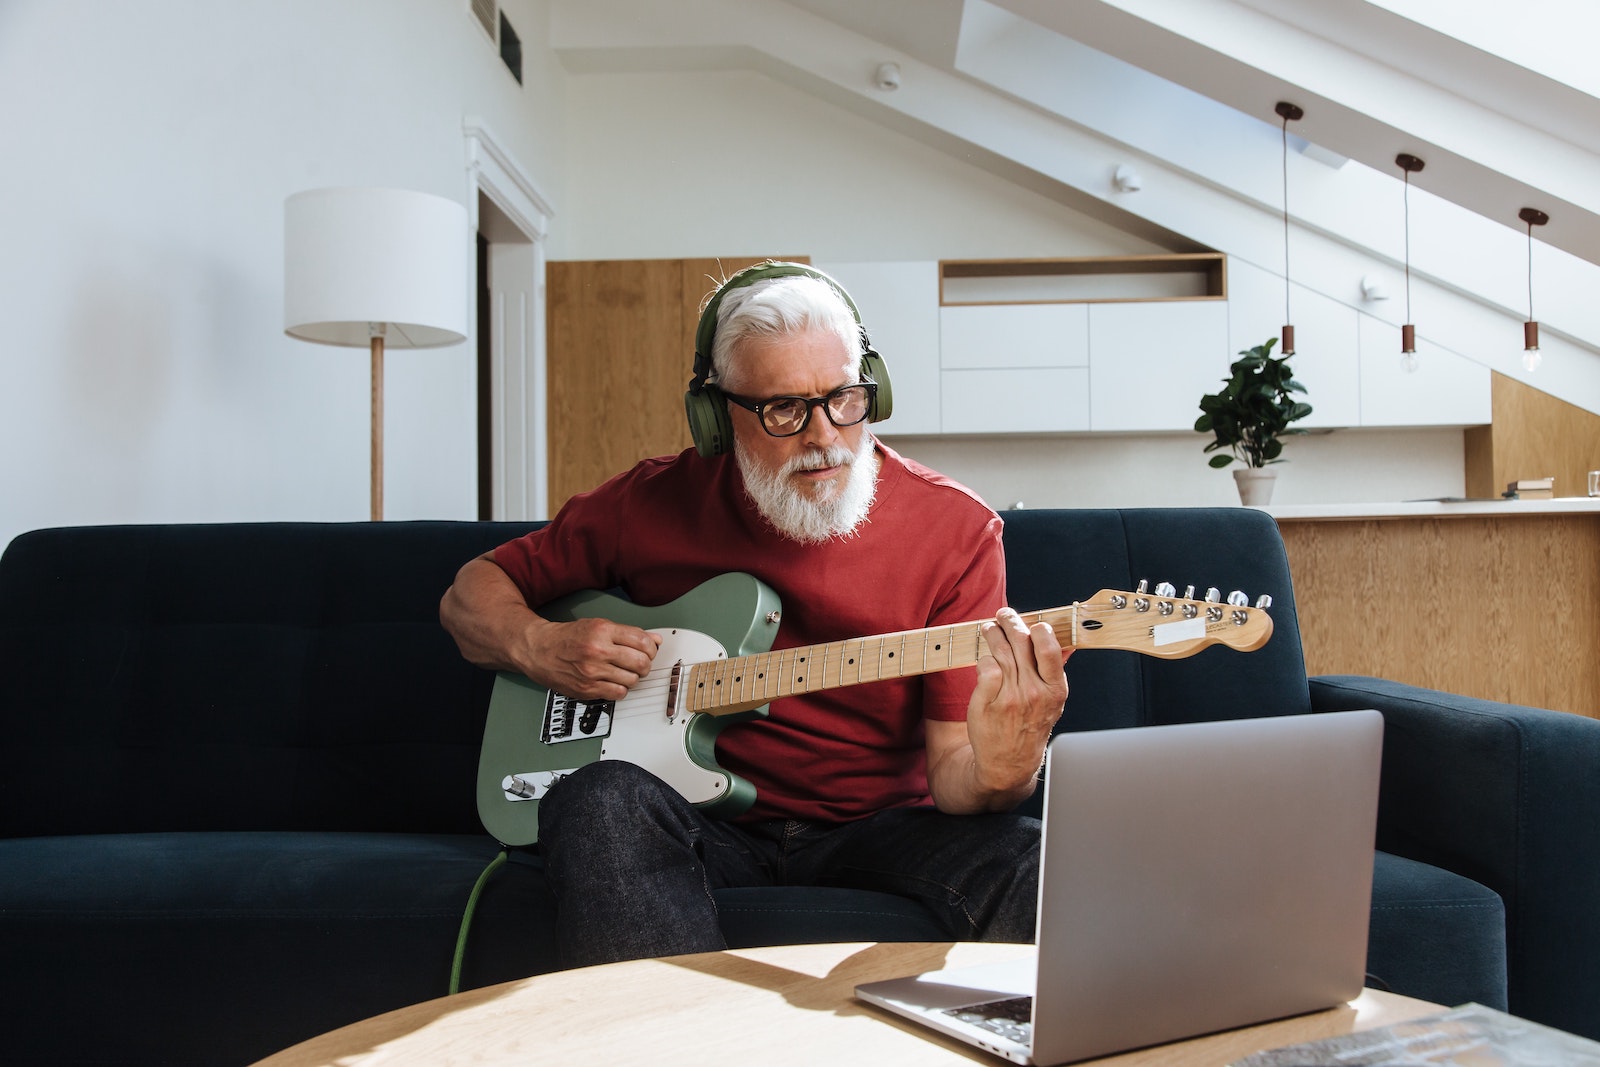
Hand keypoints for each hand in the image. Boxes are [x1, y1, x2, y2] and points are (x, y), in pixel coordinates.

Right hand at [528, 617, 660, 701]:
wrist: (538, 649)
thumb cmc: (566, 637)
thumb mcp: (597, 625)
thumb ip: (627, 633)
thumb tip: (654, 640)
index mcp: (602, 630)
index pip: (642, 641)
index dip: (651, 648)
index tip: (649, 651)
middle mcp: (598, 650)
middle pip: (641, 663)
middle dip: (645, 664)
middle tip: (639, 664)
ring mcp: (592, 671)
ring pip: (632, 680)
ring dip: (633, 678)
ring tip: (623, 672)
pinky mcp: (587, 689)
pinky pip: (618, 693)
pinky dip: (620, 689)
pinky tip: (613, 682)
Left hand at [965, 608, 1069, 797]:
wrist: (1007, 764)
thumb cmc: (1031, 727)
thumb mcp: (1053, 703)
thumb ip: (1056, 672)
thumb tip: (1067, 643)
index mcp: (1054, 690)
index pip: (1050, 649)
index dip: (1041, 630)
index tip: (1034, 624)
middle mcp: (1033, 692)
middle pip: (1020, 643)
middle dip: (1011, 622)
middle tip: (1004, 615)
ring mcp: (1009, 697)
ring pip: (1000, 651)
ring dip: (992, 633)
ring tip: (989, 628)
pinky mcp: (986, 702)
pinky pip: (984, 667)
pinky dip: (983, 659)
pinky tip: (985, 658)